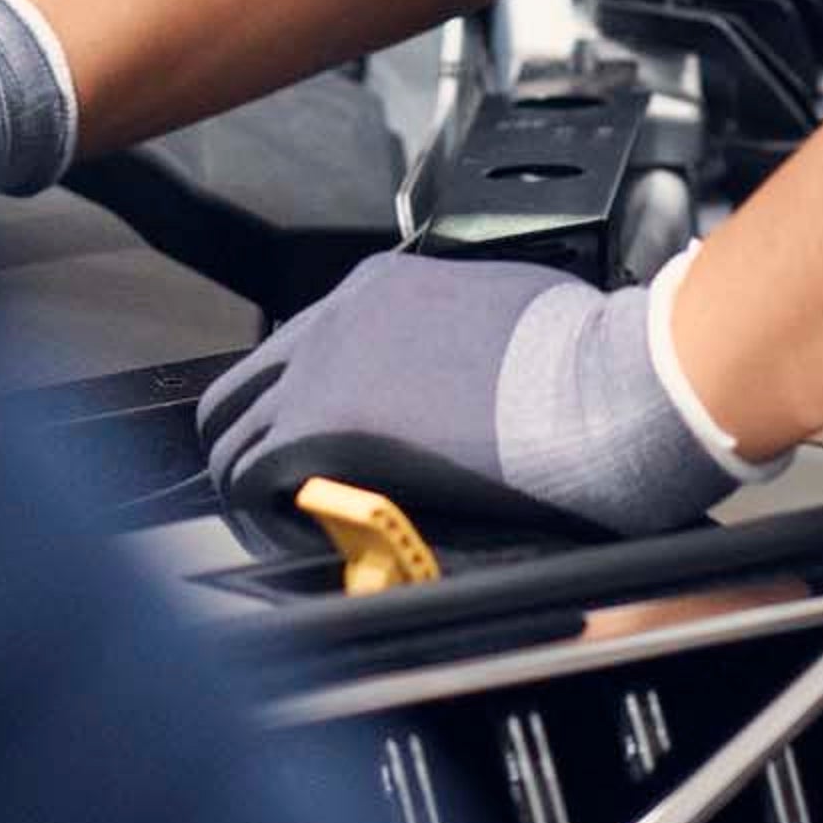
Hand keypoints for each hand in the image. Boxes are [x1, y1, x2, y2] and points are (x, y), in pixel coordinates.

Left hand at [200, 245, 767, 551]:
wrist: (593, 388)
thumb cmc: (578, 356)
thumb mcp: (507, 309)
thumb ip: (462, 328)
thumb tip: (474, 360)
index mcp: (379, 287)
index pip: (299, 344)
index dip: (298, 399)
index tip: (317, 442)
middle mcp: (335, 319)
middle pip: (242, 384)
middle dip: (248, 437)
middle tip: (276, 488)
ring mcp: (319, 372)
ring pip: (230, 430)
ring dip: (247, 478)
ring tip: (281, 522)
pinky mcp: (318, 430)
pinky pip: (249, 477)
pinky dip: (259, 509)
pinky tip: (294, 535)